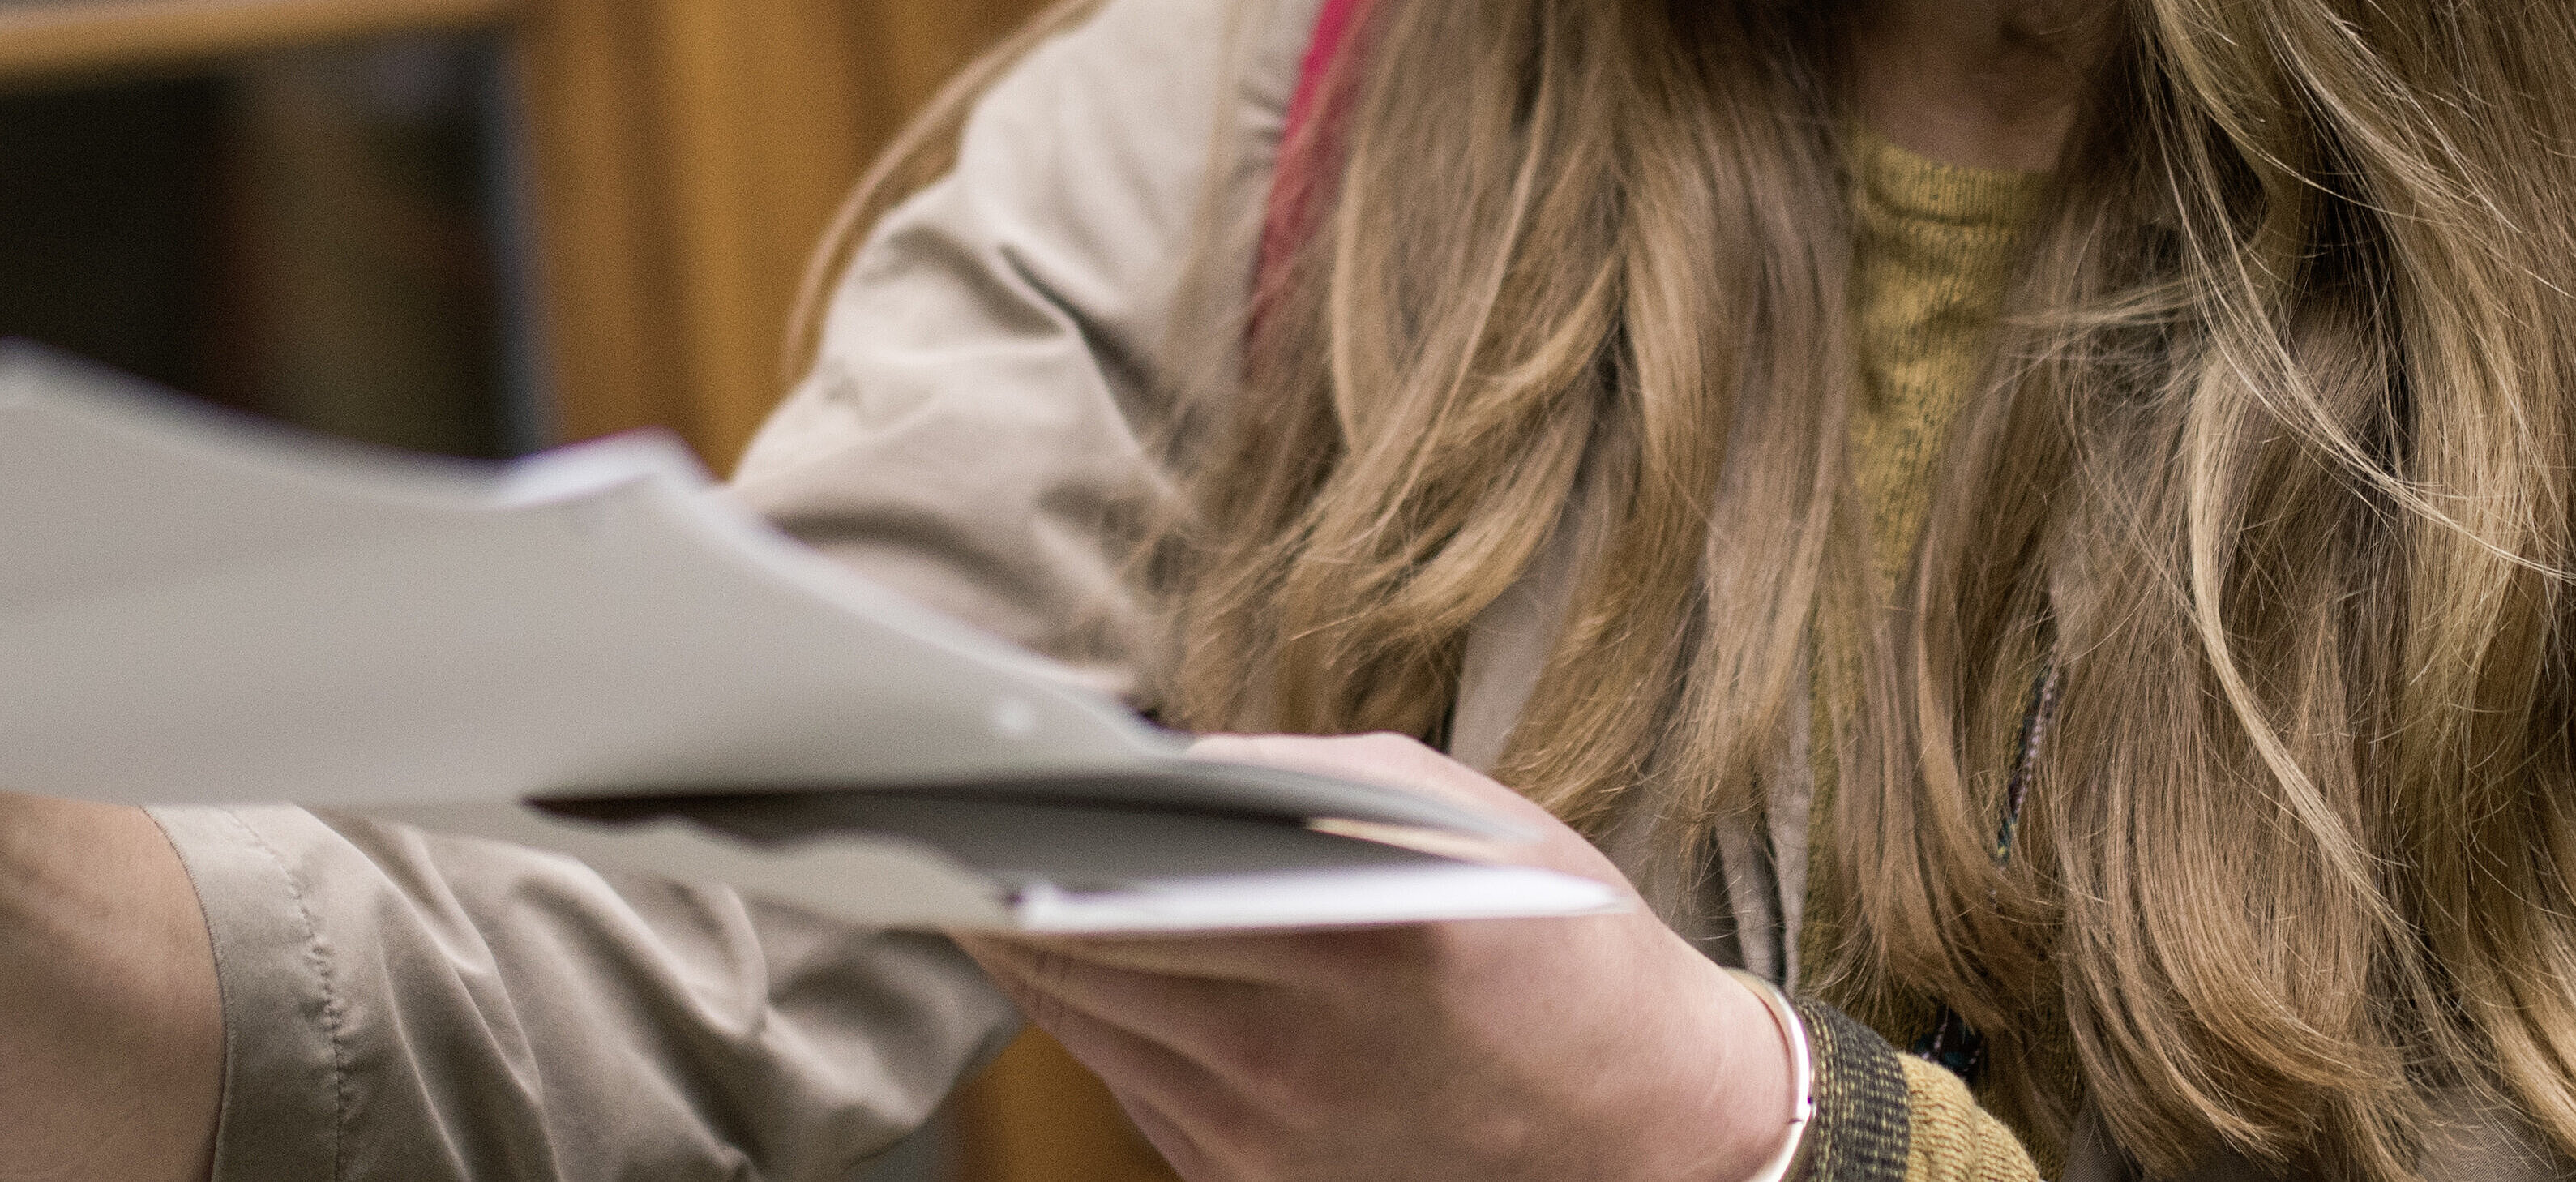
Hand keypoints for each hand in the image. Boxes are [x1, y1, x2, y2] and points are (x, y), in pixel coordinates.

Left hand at [958, 734, 1800, 1181]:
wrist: (1649, 1132)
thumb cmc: (1562, 949)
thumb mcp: (1462, 819)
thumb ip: (1302, 774)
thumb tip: (1154, 752)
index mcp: (1351, 951)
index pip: (1119, 895)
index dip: (1016, 845)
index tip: (951, 792)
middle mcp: (1294, 1063)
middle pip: (1075, 967)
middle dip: (995, 890)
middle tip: (926, 819)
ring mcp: (1264, 1145)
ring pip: (1085, 1032)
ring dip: (1027, 956)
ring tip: (977, 876)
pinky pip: (1131, 1089)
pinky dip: (1096, 1021)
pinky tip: (1073, 960)